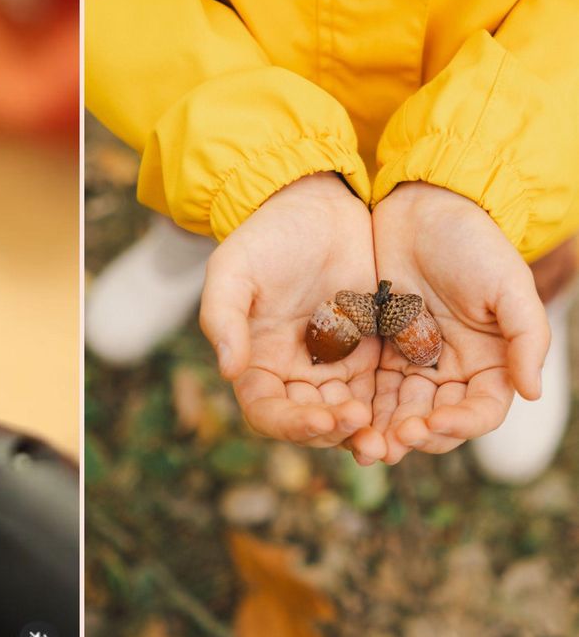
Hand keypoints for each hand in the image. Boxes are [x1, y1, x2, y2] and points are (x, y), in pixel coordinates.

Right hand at [200, 173, 385, 457]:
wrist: (315, 206)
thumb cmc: (265, 236)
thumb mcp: (233, 270)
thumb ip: (222, 317)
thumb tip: (228, 370)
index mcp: (256, 363)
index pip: (268, 411)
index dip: (292, 425)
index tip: (322, 418)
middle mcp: (294, 374)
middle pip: (312, 421)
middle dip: (335, 429)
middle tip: (361, 420)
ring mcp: (334, 365)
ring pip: (350, 414)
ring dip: (369, 428)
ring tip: (392, 431)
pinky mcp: (369, 352)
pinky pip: (383, 390)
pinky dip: (394, 406)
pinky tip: (413, 408)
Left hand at [370, 183, 549, 463]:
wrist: (422, 206)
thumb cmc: (472, 242)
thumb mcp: (508, 285)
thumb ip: (527, 338)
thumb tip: (534, 393)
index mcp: (491, 362)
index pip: (479, 410)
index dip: (458, 425)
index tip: (430, 425)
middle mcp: (453, 369)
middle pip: (435, 418)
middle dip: (412, 435)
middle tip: (385, 447)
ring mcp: (412, 359)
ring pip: (399, 408)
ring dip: (383, 430)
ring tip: (361, 445)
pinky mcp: (377, 346)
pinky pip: (369, 383)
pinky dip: (360, 403)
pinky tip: (342, 414)